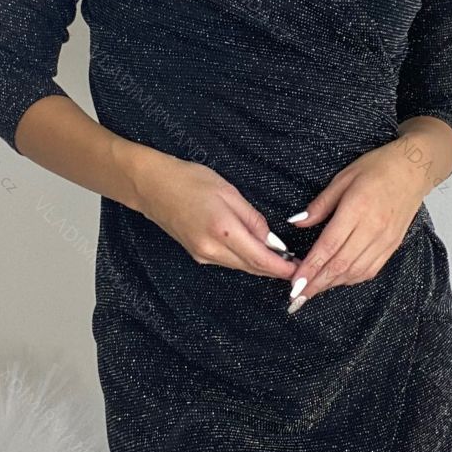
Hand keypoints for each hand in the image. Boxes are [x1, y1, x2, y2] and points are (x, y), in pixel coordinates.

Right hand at [135, 155, 298, 280]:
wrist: (151, 186)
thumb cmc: (188, 180)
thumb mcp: (228, 192)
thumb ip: (252, 219)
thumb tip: (272, 241)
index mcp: (223, 230)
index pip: (260, 259)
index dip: (282, 268)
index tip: (300, 270)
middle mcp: (211, 249)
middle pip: (252, 268)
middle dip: (275, 269)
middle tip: (299, 267)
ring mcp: (202, 255)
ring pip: (240, 266)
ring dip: (261, 265)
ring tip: (283, 260)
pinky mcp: (197, 254)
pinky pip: (228, 261)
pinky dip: (245, 260)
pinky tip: (256, 253)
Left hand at [284, 141, 426, 310]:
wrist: (414, 169)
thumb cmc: (378, 168)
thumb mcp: (343, 178)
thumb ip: (320, 204)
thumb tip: (297, 221)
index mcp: (357, 209)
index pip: (329, 246)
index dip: (310, 267)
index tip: (295, 282)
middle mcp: (372, 229)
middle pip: (341, 264)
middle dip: (317, 283)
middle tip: (297, 295)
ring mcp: (385, 240)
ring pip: (355, 271)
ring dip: (332, 284)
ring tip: (313, 291)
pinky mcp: (392, 246)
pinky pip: (370, 270)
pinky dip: (352, 279)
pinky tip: (338, 281)